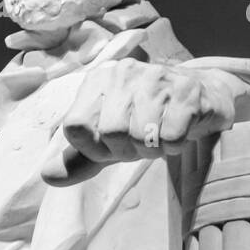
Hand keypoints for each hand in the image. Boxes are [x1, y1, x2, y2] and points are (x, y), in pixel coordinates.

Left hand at [42, 59, 240, 185]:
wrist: (201, 100)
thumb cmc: (147, 122)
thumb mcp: (108, 142)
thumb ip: (78, 160)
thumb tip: (47, 177)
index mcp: (97, 80)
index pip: (75, 126)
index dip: (92, 147)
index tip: (111, 146)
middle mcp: (123, 72)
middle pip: (110, 132)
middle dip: (127, 149)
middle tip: (141, 142)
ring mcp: (157, 78)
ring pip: (141, 135)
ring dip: (153, 149)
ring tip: (160, 135)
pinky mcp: (187, 91)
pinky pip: (171, 136)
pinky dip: (175, 145)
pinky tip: (179, 130)